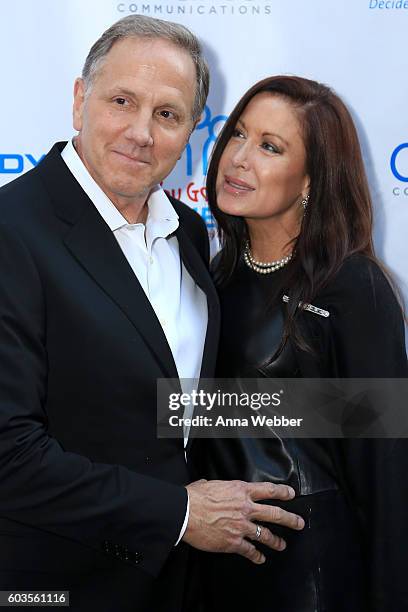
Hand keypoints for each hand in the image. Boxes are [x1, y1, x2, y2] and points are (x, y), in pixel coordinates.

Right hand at [182, 479, 303, 563]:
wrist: (185, 512)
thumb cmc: (195, 497)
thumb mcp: (211, 484)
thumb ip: (220, 487)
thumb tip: (215, 488)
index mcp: (241, 490)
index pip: (268, 490)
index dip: (283, 492)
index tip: (291, 495)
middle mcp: (245, 508)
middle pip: (275, 513)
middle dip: (290, 519)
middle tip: (299, 523)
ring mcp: (241, 526)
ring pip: (265, 534)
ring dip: (276, 540)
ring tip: (282, 544)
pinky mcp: (233, 542)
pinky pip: (250, 550)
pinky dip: (257, 556)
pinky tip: (261, 558)